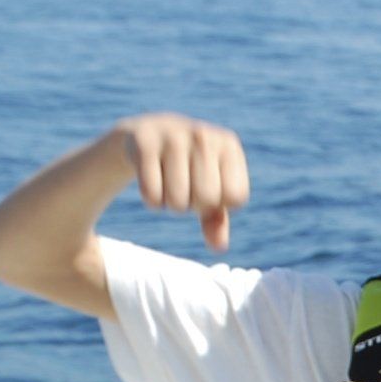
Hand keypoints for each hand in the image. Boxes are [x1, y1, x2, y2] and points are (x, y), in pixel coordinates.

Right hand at [116, 113, 250, 249]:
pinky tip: (152, 181)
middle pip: (206, 199)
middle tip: (186, 188)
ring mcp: (174, 137)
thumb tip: (218, 247)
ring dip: (171, 204)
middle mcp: (204, 137)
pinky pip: (152, 195)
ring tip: (169, 183)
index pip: (236, 197)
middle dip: (194, 205)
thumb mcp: (209, 189)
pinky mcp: (145, 144)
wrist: (151, 134)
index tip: (209, 188)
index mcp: (229, 146)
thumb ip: (217, 220)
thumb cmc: (189, 168)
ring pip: (177, 201)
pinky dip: (152, 201)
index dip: (220, 203)